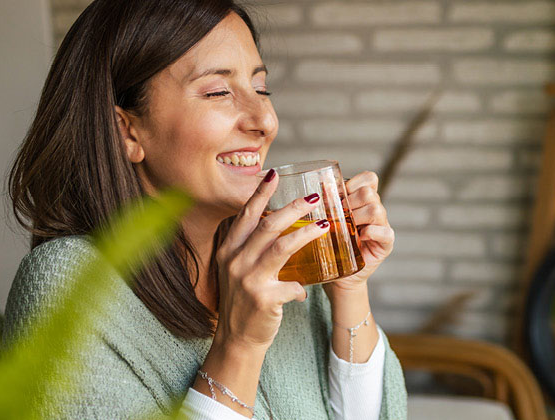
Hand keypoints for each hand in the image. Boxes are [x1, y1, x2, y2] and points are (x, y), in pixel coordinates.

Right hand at [212, 169, 329, 350]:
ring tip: (326, 225)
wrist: (237, 339)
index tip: (273, 174)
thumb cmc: (243, 301)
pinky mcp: (263, 299)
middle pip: (267, 226)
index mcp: (229, 250)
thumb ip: (252, 248)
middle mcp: (235, 261)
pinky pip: (292, 285)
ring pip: (281, 247)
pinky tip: (307, 288)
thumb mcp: (239, 270)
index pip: (245, 215)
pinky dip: (301, 286)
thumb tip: (280, 224)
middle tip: (314, 197)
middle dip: (293, 208)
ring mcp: (248, 279)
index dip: (260, 193)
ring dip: (306, 234)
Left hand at [323, 171, 394, 299]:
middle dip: (349, 202)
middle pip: (369, 193)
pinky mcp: (385, 244)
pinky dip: (371, 232)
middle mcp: (376, 210)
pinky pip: (385, 232)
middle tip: (337, 216)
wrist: (338, 274)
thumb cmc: (331, 245)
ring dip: (357, 217)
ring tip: (346, 228)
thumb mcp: (328, 220)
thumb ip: (329, 202)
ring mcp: (383, 226)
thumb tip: (322, 184)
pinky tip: (360, 238)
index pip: (369, 178)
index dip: (354, 183)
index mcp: (363, 200)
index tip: (338, 196)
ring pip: (376, 210)